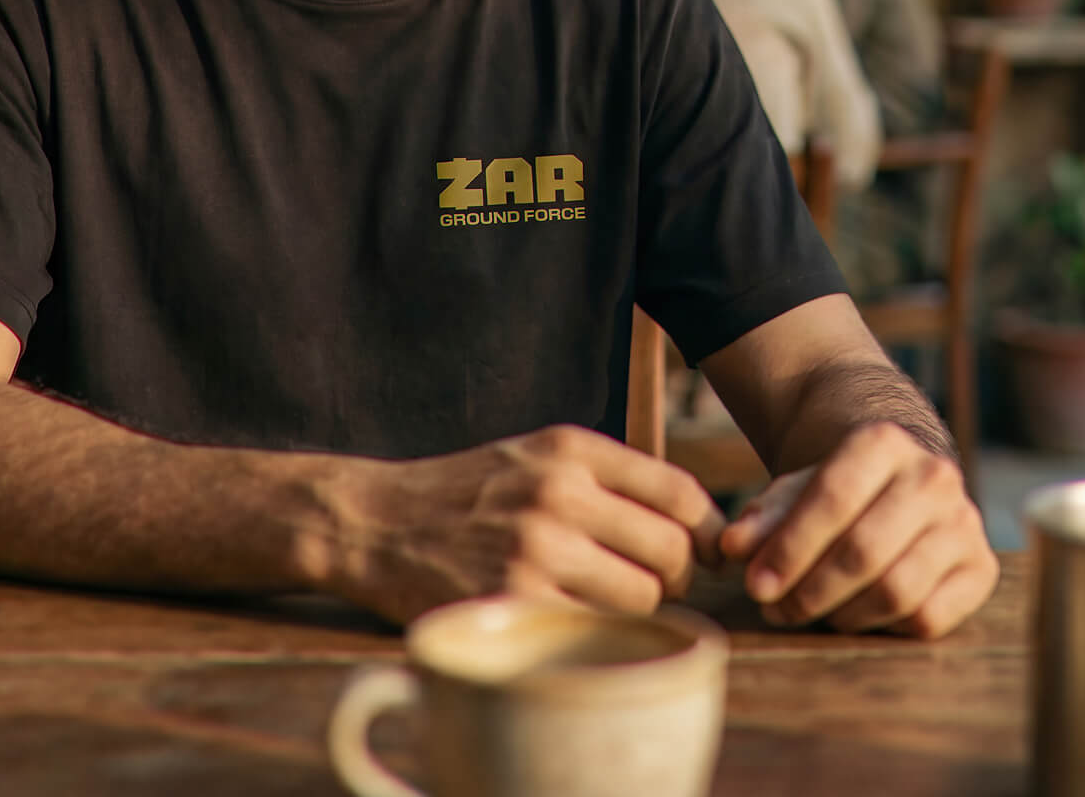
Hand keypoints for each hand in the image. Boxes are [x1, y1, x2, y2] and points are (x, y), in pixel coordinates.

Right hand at [336, 425, 726, 625]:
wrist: (378, 522)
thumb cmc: (470, 493)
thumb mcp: (536, 455)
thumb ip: (606, 478)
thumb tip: (697, 523)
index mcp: (571, 448)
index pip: (679, 491)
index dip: (706, 531)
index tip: (703, 553)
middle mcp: (559, 492)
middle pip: (671, 551)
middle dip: (675, 577)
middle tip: (652, 586)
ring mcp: (537, 549)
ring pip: (642, 598)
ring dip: (635, 612)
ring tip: (606, 606)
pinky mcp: (515, 600)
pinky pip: (594, 630)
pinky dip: (593, 635)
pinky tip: (570, 624)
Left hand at [718, 422, 997, 638]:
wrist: (897, 482)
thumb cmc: (837, 490)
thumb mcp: (795, 490)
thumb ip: (763, 517)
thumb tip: (732, 548)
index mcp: (883, 441)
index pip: (833, 499)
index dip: (790, 548)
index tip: (754, 585)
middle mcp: (933, 476)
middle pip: (864, 550)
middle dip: (810, 589)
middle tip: (774, 609)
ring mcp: (964, 523)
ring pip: (898, 590)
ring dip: (842, 614)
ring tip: (807, 612)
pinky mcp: (982, 568)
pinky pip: (929, 617)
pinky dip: (884, 627)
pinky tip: (854, 615)